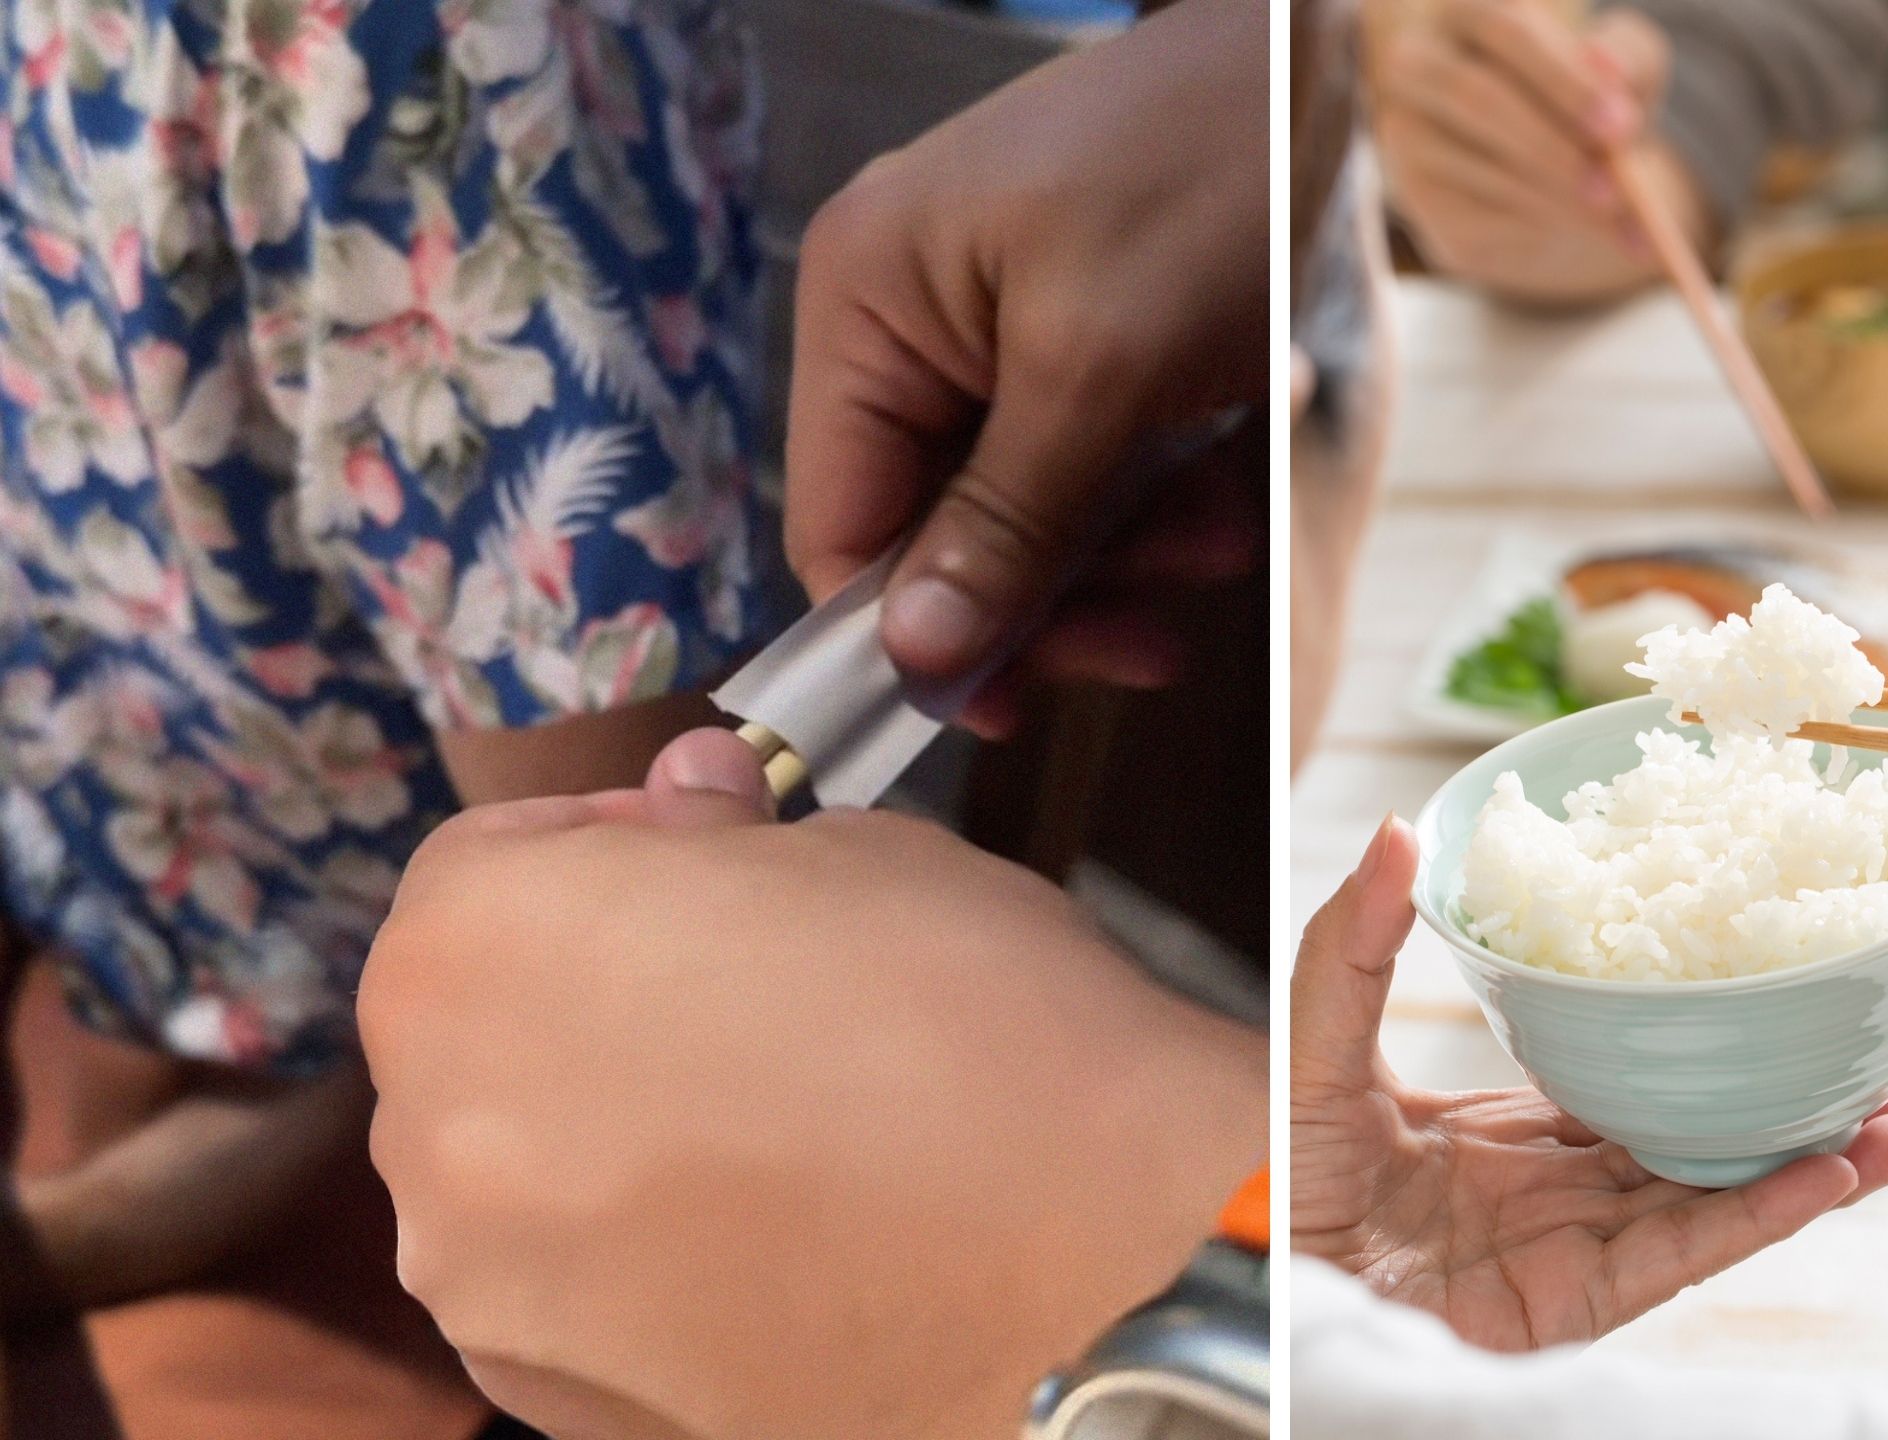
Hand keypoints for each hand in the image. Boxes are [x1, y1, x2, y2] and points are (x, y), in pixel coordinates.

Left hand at [361, 731, 1264, 1439]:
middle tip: (752, 998)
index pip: (485, 860)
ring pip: (518, 1178)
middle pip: (486, 1029)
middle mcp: (437, 1129)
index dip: (608, 843)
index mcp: (479, 947)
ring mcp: (491, 1293)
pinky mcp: (563, 1409)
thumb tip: (689, 811)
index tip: (705, 861)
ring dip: (612, 1137)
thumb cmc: (982, 1031)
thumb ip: (726, 835)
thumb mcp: (861, 856)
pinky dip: (645, 1262)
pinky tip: (783, 1238)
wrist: (1098, 1269)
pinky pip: (573, 1298)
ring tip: (782, 1132)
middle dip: (598, 996)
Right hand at [785, 0, 1264, 735]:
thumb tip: (914, 660)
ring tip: (1214, 543)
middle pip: (936, 534)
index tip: (1013, 706)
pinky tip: (1219, 500)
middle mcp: (907, 319)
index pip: (840, 524)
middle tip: (1153, 638)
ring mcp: (991, 329)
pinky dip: (1150, 502)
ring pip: (1023, 515)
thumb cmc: (1207, 168)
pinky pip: (1084, 467)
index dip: (914, 635)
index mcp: (865, 304)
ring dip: (1122, 556)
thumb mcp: (1101, 370)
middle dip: (1052, 595)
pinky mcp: (1075, 340)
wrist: (1319, 59)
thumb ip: (1006, 524)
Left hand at [1290, 817, 1887, 1350]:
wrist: (1270, 1293)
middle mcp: (1567, 1189)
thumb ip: (1355, 945)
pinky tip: (1833, 1174)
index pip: (1639, 1069)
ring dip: (1818, 1159)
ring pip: (1721, 1194)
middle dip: (1801, 1097)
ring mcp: (1583, 1247)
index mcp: (1523, 1130)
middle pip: (1707, 1133)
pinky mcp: (1584, 1303)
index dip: (1713, 1028)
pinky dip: (1761, 1215)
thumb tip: (1399, 831)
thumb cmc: (1288, 1186)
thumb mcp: (1322, 1045)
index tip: (1782, 969)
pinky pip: (1687, 1253)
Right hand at [1371, 0, 1705, 304]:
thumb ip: (1627, 60)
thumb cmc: (1588, 103)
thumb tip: (1606, 67)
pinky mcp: (1417, 197)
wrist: (1557, 171)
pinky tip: (1578, 230)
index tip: (1621, 128)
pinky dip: (1538, 231)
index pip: (1508, 30)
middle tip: (1614, 192)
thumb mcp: (1625, 70)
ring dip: (1560, 202)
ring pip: (1483, 169)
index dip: (1564, 79)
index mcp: (1468, 12)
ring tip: (1619, 221)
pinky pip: (1476, 220)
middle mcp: (1420, 64)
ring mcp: (1408, 134)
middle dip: (1552, 148)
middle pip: (1478, 98)